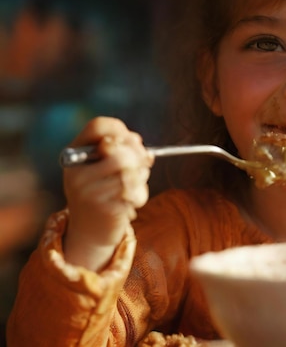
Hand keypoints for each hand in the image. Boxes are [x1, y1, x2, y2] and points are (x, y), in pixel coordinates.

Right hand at [62, 117, 153, 270]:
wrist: (90, 230)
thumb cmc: (103, 189)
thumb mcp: (105, 164)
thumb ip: (122, 147)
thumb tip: (137, 142)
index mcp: (75, 155)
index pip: (98, 126)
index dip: (122, 130)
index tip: (131, 142)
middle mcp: (76, 172)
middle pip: (122, 152)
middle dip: (139, 158)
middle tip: (141, 166)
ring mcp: (87, 193)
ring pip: (131, 173)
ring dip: (141, 179)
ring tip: (133, 186)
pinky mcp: (102, 210)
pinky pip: (134, 193)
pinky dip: (139, 195)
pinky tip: (129, 202)